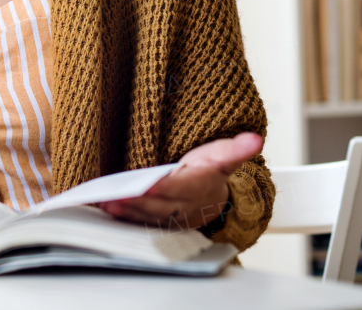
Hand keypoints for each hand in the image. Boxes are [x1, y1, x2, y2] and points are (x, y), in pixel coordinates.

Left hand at [99, 132, 262, 230]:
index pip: (178, 188)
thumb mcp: (225, 155)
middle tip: (114, 196)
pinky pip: (141, 221)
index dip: (162, 188)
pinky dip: (125, 217)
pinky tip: (107, 209)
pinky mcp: (160, 223)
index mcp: (199, 187)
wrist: (213, 196)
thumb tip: (255, 139)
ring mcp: (172, 218)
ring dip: (127, 212)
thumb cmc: (211, 171)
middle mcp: (185, 207)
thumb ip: (237, 149)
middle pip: (159, 205)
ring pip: (148, 216)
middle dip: (137, 202)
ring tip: (106, 203)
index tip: (146, 185)